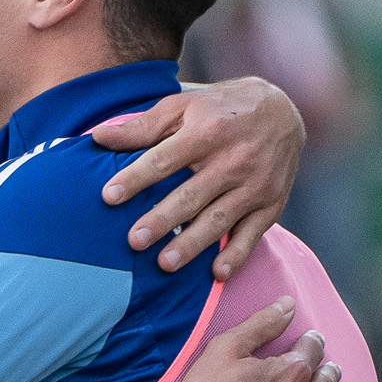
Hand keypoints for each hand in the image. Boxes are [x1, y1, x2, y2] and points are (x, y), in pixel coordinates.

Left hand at [92, 76, 306, 278]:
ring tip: (164, 264)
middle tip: (134, 241)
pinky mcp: (272, 203)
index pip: (165, 159)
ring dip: (192, 244)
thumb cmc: (219, 109)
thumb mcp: (182, 107)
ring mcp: (256, 183)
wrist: (284, 110)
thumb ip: (141, 127)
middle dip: (163, 219)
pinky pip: (253, 233)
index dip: (136, 178)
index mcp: (207, 131)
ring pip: (219, 218)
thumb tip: (97, 137)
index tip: (109, 196)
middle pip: (192, 195)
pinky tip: (217, 273)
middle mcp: (234, 158)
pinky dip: (237, 254)